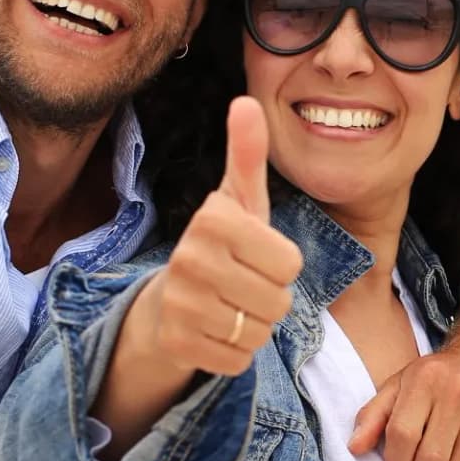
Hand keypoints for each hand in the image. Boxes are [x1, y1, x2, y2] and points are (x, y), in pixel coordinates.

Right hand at [127, 98, 302, 380]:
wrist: (169, 299)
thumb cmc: (222, 243)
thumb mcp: (240, 199)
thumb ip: (248, 154)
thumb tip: (246, 101)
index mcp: (212, 219)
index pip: (290, 263)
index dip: (282, 263)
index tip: (254, 254)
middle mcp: (189, 258)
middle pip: (279, 301)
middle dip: (271, 298)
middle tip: (242, 284)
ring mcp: (179, 304)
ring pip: (260, 332)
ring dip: (255, 325)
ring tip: (229, 305)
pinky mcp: (176, 345)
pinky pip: (239, 359)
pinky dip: (235, 351)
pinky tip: (215, 330)